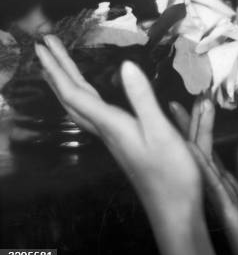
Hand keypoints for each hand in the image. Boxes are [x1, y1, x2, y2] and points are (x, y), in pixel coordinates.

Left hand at [35, 35, 219, 254]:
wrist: (175, 209)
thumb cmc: (171, 174)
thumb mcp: (161, 132)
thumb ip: (142, 98)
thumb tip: (126, 65)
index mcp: (112, 125)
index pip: (74, 93)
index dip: (57, 67)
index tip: (45, 44)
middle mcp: (107, 131)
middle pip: (72, 98)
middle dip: (56, 70)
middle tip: (44, 47)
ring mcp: (113, 139)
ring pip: (79, 108)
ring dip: (66, 84)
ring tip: (58, 67)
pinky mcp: (122, 143)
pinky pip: (92, 115)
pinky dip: (83, 98)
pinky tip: (90, 98)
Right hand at [171, 101, 237, 254]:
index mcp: (225, 191)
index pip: (208, 156)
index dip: (198, 133)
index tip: (187, 111)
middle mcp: (217, 194)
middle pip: (200, 156)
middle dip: (187, 129)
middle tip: (173, 103)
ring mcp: (221, 203)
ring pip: (202, 166)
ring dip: (192, 139)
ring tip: (178, 116)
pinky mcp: (229, 213)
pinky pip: (215, 185)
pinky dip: (204, 167)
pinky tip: (195, 149)